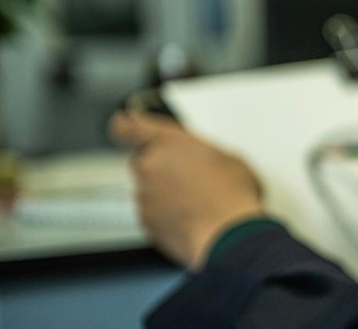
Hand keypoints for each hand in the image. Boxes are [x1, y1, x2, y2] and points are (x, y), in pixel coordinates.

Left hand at [109, 111, 265, 270]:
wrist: (226, 234)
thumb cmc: (230, 195)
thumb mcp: (229, 158)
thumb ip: (204, 152)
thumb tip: (206, 161)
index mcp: (168, 142)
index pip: (128, 127)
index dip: (125, 126)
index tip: (125, 125)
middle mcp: (150, 166)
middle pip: (143, 159)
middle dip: (161, 166)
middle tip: (188, 174)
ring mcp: (145, 195)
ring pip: (149, 188)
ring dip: (165, 191)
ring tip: (197, 200)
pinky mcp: (146, 222)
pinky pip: (152, 212)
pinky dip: (166, 213)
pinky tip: (192, 216)